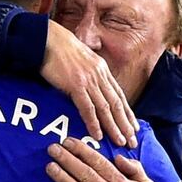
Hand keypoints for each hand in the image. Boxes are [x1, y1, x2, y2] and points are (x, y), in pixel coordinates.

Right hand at [40, 21, 137, 147]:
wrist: (48, 39)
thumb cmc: (60, 50)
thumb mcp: (82, 60)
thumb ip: (90, 74)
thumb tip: (92, 89)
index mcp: (102, 69)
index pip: (119, 95)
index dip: (127, 113)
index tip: (133, 127)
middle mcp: (99, 75)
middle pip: (116, 104)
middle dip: (126, 124)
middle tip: (132, 141)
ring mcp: (89, 80)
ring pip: (106, 108)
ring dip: (114, 127)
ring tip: (120, 142)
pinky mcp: (76, 85)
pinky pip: (88, 108)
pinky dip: (94, 123)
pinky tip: (98, 135)